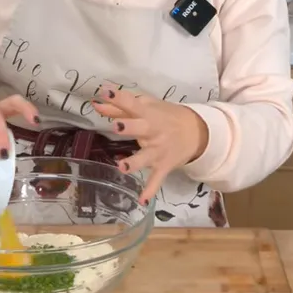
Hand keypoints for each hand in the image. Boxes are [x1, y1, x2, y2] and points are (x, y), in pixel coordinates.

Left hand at [91, 84, 208, 203]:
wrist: (196, 133)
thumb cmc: (164, 116)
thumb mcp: (145, 107)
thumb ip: (120, 107)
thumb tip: (96, 102)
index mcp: (148, 113)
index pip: (132, 103)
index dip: (118, 97)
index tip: (103, 91)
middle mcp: (153, 131)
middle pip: (140, 128)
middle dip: (129, 127)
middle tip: (116, 126)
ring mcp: (158, 151)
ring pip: (146, 157)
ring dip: (135, 162)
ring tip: (122, 167)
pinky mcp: (163, 166)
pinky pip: (156, 179)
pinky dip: (150, 190)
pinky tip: (142, 201)